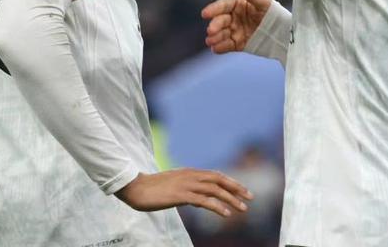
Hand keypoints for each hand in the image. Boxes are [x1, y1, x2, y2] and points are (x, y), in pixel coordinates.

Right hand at [115, 168, 252, 217]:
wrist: (136, 187)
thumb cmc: (153, 189)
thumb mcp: (175, 188)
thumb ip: (189, 191)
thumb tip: (201, 201)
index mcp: (190, 173)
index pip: (216, 175)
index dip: (231, 182)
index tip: (244, 190)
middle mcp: (191, 175)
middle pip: (219, 180)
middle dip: (237, 188)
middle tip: (251, 197)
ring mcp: (186, 184)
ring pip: (214, 189)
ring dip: (231, 199)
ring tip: (243, 209)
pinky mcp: (180, 194)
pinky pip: (203, 200)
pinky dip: (217, 206)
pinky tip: (226, 214)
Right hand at [201, 0, 271, 53]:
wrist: (283, 34)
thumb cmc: (274, 14)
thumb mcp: (264, 3)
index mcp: (238, 5)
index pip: (223, 6)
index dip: (213, 9)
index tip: (205, 13)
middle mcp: (234, 17)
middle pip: (220, 20)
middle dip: (214, 25)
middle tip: (211, 30)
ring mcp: (235, 31)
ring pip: (221, 34)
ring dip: (215, 37)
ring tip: (210, 41)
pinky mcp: (238, 44)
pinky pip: (227, 46)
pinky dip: (220, 47)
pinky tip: (215, 49)